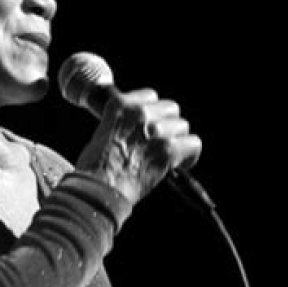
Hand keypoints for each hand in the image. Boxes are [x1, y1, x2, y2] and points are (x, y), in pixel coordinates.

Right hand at [76, 87, 201, 205]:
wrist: (99, 190)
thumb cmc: (94, 169)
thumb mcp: (100, 134)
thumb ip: (120, 124)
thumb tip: (132, 129)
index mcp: (120, 106)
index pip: (149, 96)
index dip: (152, 112)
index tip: (149, 123)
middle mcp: (140, 114)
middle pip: (170, 108)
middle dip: (167, 123)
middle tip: (160, 140)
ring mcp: (156, 131)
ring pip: (182, 126)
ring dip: (177, 139)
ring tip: (168, 154)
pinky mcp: (168, 150)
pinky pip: (193, 144)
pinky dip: (189, 155)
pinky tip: (180, 164)